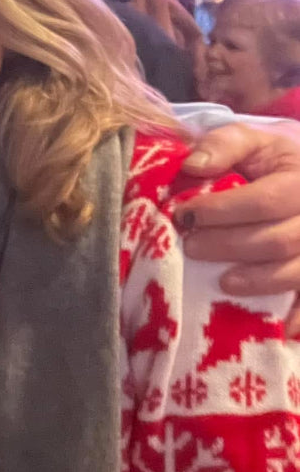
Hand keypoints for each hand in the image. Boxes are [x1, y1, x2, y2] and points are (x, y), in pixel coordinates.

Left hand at [173, 120, 299, 333]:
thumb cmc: (269, 162)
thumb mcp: (250, 142)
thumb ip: (223, 145)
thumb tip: (193, 165)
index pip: (265, 201)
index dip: (222, 210)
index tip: (184, 215)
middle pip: (278, 240)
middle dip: (231, 246)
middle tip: (192, 247)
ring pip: (298, 271)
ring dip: (259, 280)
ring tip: (224, 282)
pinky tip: (284, 330)